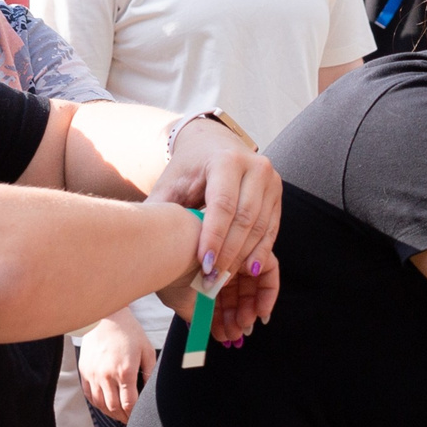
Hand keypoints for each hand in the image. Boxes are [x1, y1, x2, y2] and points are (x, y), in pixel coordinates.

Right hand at [78, 312, 153, 421]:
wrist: (105, 317)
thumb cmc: (129, 332)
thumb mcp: (146, 349)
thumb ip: (150, 372)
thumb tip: (150, 390)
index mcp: (125, 371)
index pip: (129, 403)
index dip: (134, 415)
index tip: (138, 418)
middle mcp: (106, 375)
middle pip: (114, 407)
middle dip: (123, 417)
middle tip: (130, 421)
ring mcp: (93, 374)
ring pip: (100, 404)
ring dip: (110, 413)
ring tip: (119, 416)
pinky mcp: (84, 371)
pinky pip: (89, 394)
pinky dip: (97, 404)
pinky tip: (105, 406)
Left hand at [148, 129, 281, 335]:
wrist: (212, 146)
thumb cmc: (187, 171)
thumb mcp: (170, 185)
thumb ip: (162, 211)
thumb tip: (149, 243)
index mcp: (226, 160)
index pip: (223, 205)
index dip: (214, 238)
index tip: (203, 266)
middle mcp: (255, 167)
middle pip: (245, 219)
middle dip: (229, 253)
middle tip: (212, 279)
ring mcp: (271, 181)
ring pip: (260, 227)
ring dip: (244, 257)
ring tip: (225, 279)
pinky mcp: (277, 195)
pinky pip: (271, 229)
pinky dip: (260, 252)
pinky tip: (248, 270)